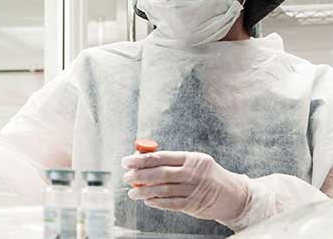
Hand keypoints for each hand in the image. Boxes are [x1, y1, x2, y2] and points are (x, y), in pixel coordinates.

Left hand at [122, 151, 249, 221]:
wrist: (235, 195)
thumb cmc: (209, 176)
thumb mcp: (196, 162)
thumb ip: (174, 162)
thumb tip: (145, 161)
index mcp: (191, 158)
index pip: (162, 157)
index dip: (142, 159)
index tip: (127, 161)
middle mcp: (193, 172)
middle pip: (160, 173)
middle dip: (139, 175)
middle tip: (126, 177)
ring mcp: (194, 189)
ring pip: (163, 190)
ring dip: (145, 191)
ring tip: (132, 192)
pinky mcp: (195, 204)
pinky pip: (171, 203)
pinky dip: (157, 202)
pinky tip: (148, 201)